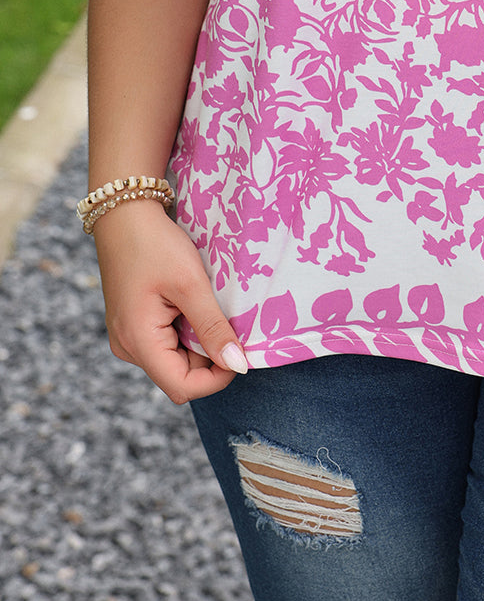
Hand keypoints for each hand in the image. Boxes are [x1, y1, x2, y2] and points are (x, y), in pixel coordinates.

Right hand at [92, 200, 248, 403]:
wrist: (124, 213)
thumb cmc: (155, 244)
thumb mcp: (191, 284)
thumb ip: (213, 327)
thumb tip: (239, 366)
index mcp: (138, 342)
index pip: (183, 387)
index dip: (217, 378)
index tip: (241, 351)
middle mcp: (128, 347)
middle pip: (180, 374)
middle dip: (210, 355)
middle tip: (228, 320)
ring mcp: (129, 336)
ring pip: (176, 358)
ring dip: (200, 340)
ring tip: (207, 305)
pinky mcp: (134, 325)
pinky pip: (167, 342)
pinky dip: (187, 330)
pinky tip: (193, 303)